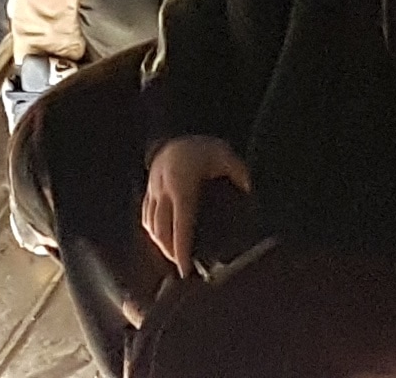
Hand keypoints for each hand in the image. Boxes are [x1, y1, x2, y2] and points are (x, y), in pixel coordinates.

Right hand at [138, 136, 254, 276]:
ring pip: (151, 226)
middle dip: (170, 253)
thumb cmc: (200, 146)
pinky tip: (161, 238)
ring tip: (174, 257)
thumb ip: (238, 172)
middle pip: (162, 232)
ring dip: (161, 244)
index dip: (181, 250)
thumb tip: (250, 190)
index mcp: (182, 186)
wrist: (174, 127)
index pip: (180, 226)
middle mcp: (164, 191)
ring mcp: (153, 190)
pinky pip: (146, 215)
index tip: (184, 269)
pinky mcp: (148, 189)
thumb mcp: (223, 154)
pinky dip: (153, 231)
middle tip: (182, 268)